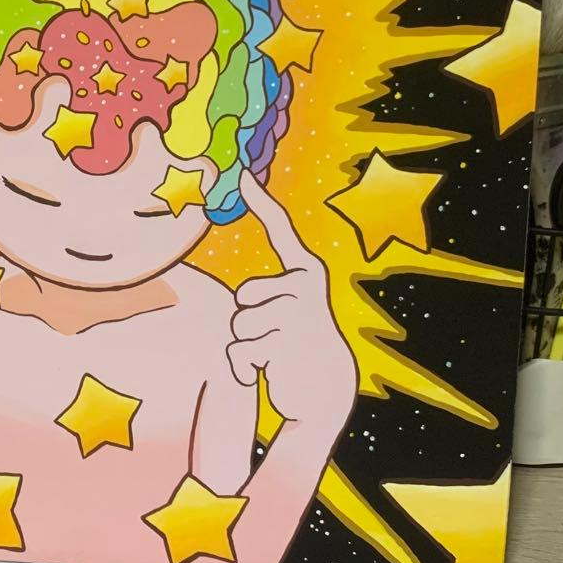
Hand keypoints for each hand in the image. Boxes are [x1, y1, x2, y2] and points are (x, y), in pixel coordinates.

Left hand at [228, 170, 356, 429]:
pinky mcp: (283, 344)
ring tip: (273, 352)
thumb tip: (238, 293)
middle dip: (245, 319)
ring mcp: (296, 313)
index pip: (280, 228)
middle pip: (241, 296)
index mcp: (305, 271)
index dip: (260, 200)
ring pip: (237, 323)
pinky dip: (242, 368)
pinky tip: (266, 372)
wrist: (324, 390)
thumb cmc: (296, 344)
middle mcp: (304, 285)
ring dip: (244, 344)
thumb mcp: (286, 313)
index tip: (241, 173)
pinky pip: (237, 352)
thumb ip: (264, 295)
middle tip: (274, 336)